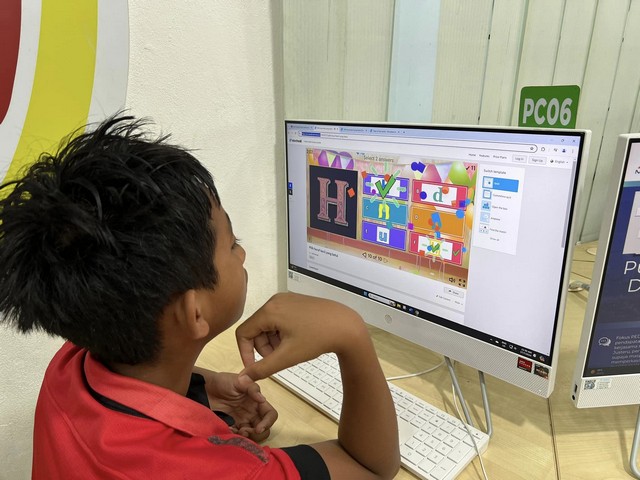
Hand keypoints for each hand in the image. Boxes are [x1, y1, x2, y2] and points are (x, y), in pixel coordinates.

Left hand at [202, 371, 276, 442]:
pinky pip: (238, 436)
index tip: (258, 428)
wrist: (205, 388)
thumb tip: (262, 399)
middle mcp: (252, 413)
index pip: (270, 415)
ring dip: (246, 437)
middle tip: (244, 431)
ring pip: (251, 435)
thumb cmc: (223, 381)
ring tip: (235, 431)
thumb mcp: (239, 381)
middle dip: (256, 433)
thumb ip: (252, 388)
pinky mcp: (232, 425)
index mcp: (257, 402)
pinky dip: (234, 437)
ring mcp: (242, 420)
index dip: (268, 423)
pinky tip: (227, 430)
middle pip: (263, 428)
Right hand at [235, 292, 367, 380]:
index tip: (255, 368)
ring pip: (267, 324)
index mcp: (269, 310)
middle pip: (255, 328)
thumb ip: (262, 368)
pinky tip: (296, 340)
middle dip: (263, 347)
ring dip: (272, 341)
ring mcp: (286, 299)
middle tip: (278, 359)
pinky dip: (281, 332)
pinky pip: (278, 318)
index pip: (243, 333)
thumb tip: (243, 378)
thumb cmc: (318, 339)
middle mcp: (275, 300)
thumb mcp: (287, 357)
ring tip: (290, 350)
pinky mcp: (295, 301)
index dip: (245, 353)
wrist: (346, 326)